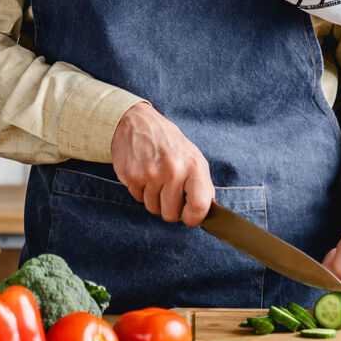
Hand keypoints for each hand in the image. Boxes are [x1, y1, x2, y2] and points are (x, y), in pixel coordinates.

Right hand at [111, 102, 213, 226]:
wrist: (137, 122)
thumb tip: (207, 211)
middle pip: (171, 215)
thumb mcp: (193, 157)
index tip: (188, 215)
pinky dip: (141, 191)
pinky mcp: (132, 176)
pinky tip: (143, 173)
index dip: (193, 218)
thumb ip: (202, 184)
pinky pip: (138, 199)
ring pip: (153, 209)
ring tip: (155, 177)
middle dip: (169, 207)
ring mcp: (151, 174)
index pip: (199, 207)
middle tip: (167, 189)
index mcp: (194, 166)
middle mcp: (173, 170)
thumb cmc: (168, 143)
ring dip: (154, 198)